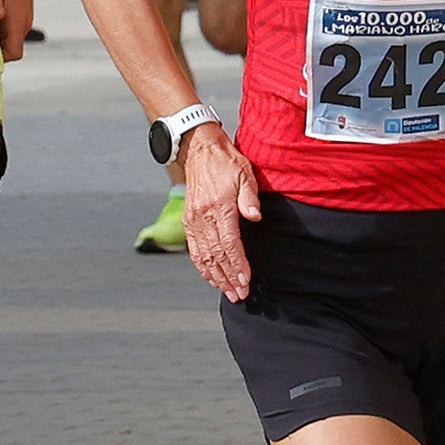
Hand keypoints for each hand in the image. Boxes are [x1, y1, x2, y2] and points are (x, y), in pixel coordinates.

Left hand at [0, 0, 33, 60]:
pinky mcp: (22, 13)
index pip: (15, 53)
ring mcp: (25, 18)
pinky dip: (3, 29)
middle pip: (13, 48)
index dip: (2, 57)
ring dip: (0, 38)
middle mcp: (24, 22)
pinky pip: (13, 29)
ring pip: (13, 39)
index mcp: (18, 21)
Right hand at [179, 124, 261, 302]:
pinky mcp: (188, 220)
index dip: (238, 264)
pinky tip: (211, 277)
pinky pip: (194, 249)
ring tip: (228, 292)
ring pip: (204, 256)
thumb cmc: (226, 161)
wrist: (199, 150)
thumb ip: (249, 197)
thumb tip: (255, 216)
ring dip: (216, 277)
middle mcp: (203, 215)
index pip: (230, 243)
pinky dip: (202, 266)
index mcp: (219, 206)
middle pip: (217, 255)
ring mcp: (193, 219)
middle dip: (229, 278)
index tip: (246, 280)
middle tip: (240, 294)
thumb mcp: (244, 173)